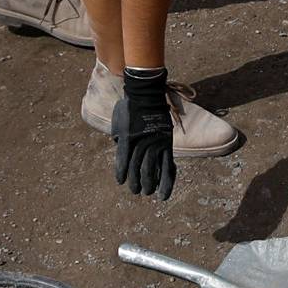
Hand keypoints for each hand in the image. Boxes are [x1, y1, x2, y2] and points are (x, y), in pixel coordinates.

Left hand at [114, 67, 174, 200]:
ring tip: (147, 192)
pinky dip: (166, 181)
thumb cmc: (129, 108)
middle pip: (138, 167)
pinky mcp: (167, 143)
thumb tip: (121, 155)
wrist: (147, 95)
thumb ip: (120, 139)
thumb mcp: (119, 122)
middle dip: (136, 181)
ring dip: (150, 183)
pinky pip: (168, 165)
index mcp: (127, 137)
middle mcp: (142, 142)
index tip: (121, 181)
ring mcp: (156, 143)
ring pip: (153, 169)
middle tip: (135, 190)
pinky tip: (163, 193)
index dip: (121, 172)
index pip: (123, 160)